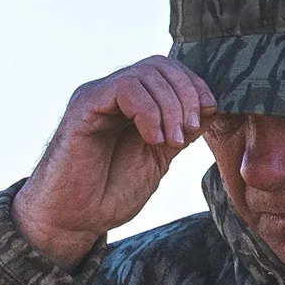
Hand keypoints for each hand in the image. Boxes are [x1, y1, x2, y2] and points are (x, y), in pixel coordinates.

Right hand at [13, 56, 215, 267]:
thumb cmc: (110, 194)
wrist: (74, 218)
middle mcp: (116, 94)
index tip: (209, 112)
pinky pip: (125, 87)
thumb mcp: (158, 160)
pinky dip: (148, 110)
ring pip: (146, 73)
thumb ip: (179, 133)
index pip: (170, 72)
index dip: (195, 86)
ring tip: (172, 141)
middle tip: (190, 130)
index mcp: (134, 104)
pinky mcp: (86, 104)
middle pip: (161, 66)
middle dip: (186, 94)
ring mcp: (100, 96)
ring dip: (170, 106)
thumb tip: (210, 108)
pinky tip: (153, 138)